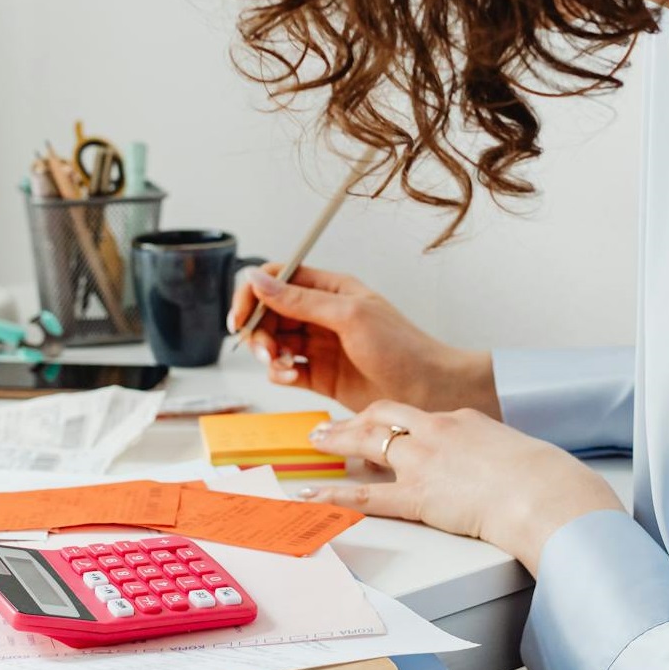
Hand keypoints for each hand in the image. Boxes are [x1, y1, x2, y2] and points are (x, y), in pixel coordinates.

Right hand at [228, 265, 498, 414]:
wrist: (428, 391)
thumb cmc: (401, 347)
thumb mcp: (349, 316)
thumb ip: (300, 300)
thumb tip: (257, 279)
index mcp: (330, 289)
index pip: (277, 278)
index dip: (252, 294)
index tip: (240, 317)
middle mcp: (321, 314)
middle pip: (269, 312)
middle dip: (258, 330)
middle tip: (263, 349)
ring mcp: (319, 345)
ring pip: (272, 341)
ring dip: (266, 353)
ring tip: (279, 365)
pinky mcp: (319, 375)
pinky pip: (284, 369)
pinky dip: (279, 373)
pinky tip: (291, 377)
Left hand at [299, 400, 624, 573]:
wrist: (545, 493)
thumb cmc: (543, 479)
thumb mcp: (516, 453)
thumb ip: (493, 453)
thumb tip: (494, 466)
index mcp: (462, 420)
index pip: (416, 414)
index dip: (391, 418)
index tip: (377, 421)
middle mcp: (436, 432)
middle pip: (383, 415)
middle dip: (353, 419)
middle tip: (331, 424)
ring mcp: (423, 461)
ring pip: (367, 443)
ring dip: (337, 441)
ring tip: (316, 442)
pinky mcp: (418, 495)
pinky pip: (366, 496)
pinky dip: (334, 495)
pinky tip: (314, 496)